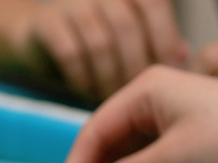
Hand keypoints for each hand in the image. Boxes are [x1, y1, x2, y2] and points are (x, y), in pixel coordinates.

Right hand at [25, 0, 187, 99]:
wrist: (36, 34)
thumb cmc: (90, 38)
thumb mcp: (127, 35)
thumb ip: (156, 39)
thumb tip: (181, 55)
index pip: (153, 5)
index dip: (162, 39)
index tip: (164, 72)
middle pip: (127, 27)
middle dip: (133, 66)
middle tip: (135, 93)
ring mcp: (71, 3)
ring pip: (100, 44)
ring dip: (108, 77)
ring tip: (111, 97)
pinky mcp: (46, 22)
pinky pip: (70, 54)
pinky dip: (82, 78)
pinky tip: (86, 92)